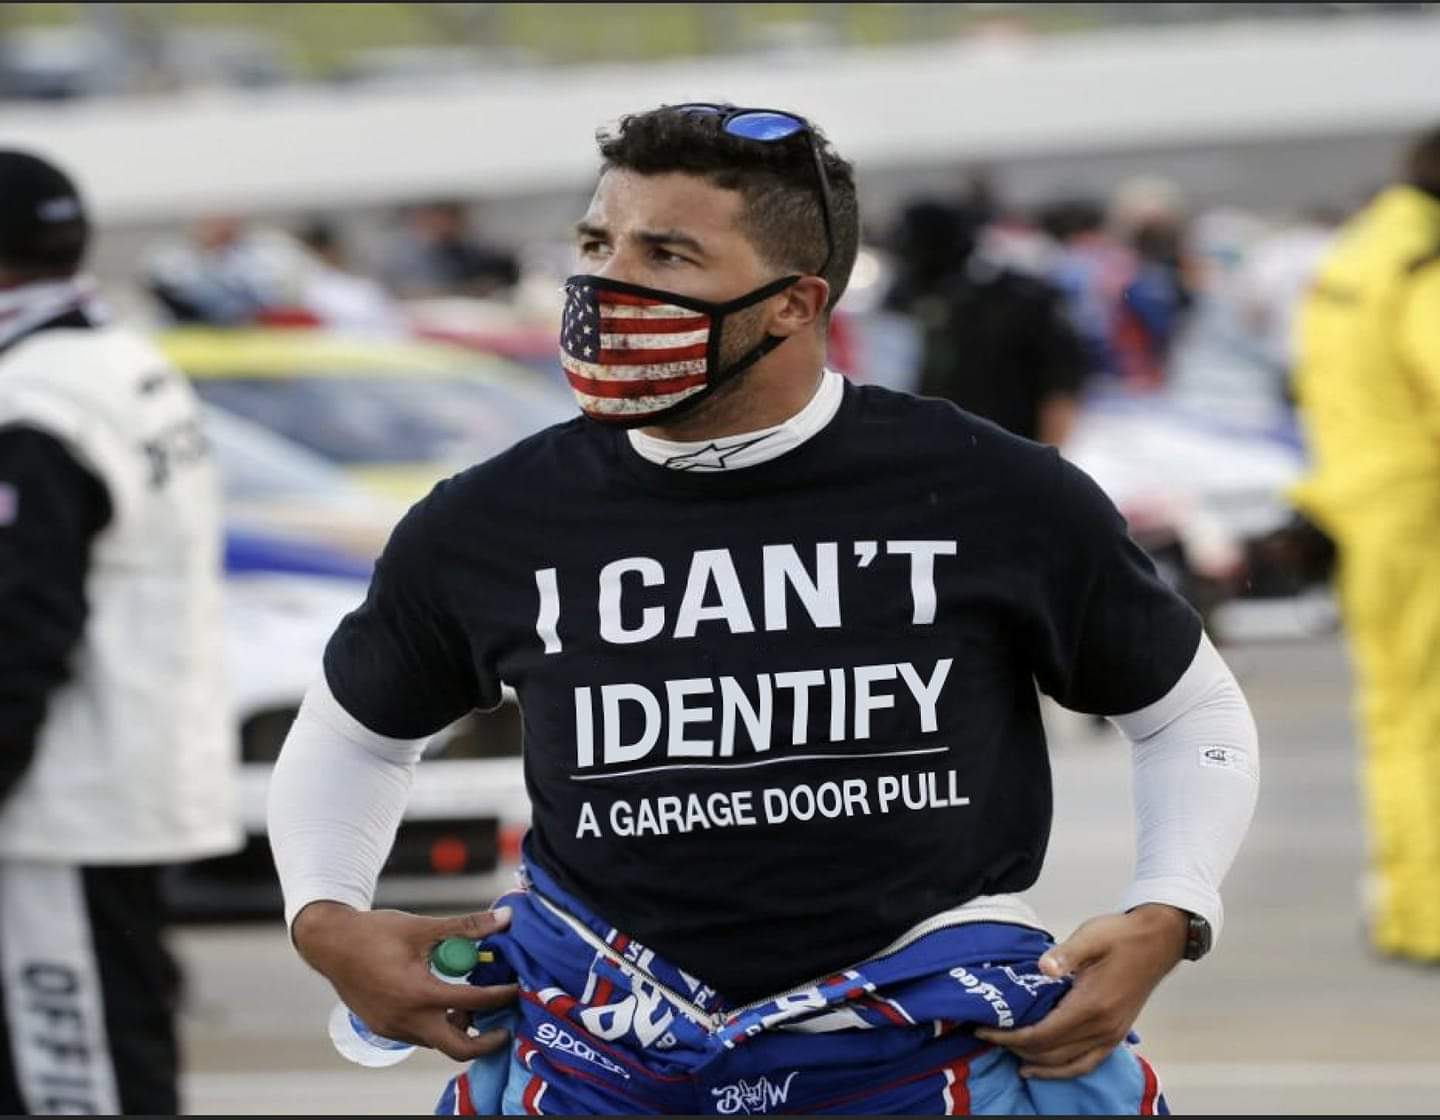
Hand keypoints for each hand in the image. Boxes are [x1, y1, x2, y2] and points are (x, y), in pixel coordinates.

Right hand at [293, 901, 518, 1060]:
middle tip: (506, 1026)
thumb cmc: (376, 933)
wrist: (330, 944)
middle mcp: (406, 1019)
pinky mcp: (385, 1028)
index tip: (517, 989)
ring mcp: (393, 1028)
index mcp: (419, 994)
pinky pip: (420, 1035)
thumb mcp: (423, 927)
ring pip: (438, 1041)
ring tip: (474, 1003)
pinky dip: (438, 1024)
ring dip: (459, 1027)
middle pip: (458, 1048)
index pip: (473, 1002)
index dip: (501, 996)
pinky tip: (446, 1002)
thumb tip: (506, 920)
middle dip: (487, 1041)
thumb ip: (467, 927)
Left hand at [973, 904, 1186, 1079]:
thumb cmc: (1122, 936)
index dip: (1011, 1037)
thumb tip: (1042, 967)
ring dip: (1040, 1065)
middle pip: (1052, 1052)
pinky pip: (1088, 1063)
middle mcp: (1103, 1027)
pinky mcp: (1117, 1034)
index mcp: (1092, 1005)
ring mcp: (1112, 1035)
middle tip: (991, 1037)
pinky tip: (1050, 1067)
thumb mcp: (1091, 936)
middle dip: (1018, 1048)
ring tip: (1014, 1058)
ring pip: (1070, 1064)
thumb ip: (1065, 954)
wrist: (1158, 941)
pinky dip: (1066, 1070)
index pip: (1043, 1034)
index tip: (985, 1030)